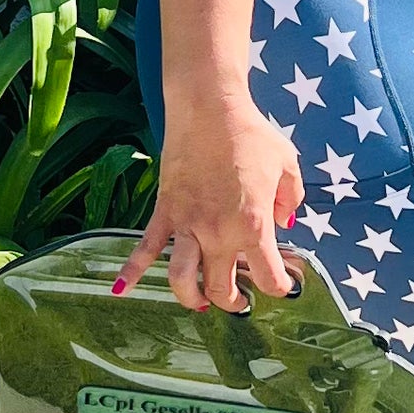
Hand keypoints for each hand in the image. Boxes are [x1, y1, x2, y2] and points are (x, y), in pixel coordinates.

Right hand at [115, 94, 302, 312]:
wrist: (208, 108)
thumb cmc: (251, 135)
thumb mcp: (288, 166)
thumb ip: (291, 201)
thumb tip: (284, 223)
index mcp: (253, 225)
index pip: (268, 278)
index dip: (280, 288)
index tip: (282, 285)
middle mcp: (218, 233)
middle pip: (220, 289)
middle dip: (233, 303)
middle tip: (240, 301)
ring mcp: (187, 224)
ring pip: (181, 280)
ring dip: (190, 299)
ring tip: (199, 303)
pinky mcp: (165, 211)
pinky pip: (146, 246)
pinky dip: (132, 270)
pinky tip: (122, 289)